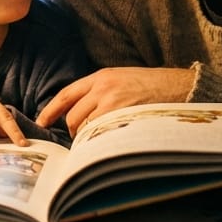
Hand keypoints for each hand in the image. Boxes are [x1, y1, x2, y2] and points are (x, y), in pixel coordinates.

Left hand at [36, 67, 192, 135]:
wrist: (181, 88)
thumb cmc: (153, 86)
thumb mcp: (123, 79)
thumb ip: (102, 91)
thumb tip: (83, 111)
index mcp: (102, 77)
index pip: (67, 94)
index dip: (51, 110)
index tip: (41, 122)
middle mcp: (103, 88)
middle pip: (73, 115)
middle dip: (74, 131)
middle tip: (82, 139)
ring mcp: (113, 103)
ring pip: (85, 128)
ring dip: (86, 139)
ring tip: (97, 142)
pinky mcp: (123, 117)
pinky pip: (100, 135)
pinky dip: (99, 143)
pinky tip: (107, 145)